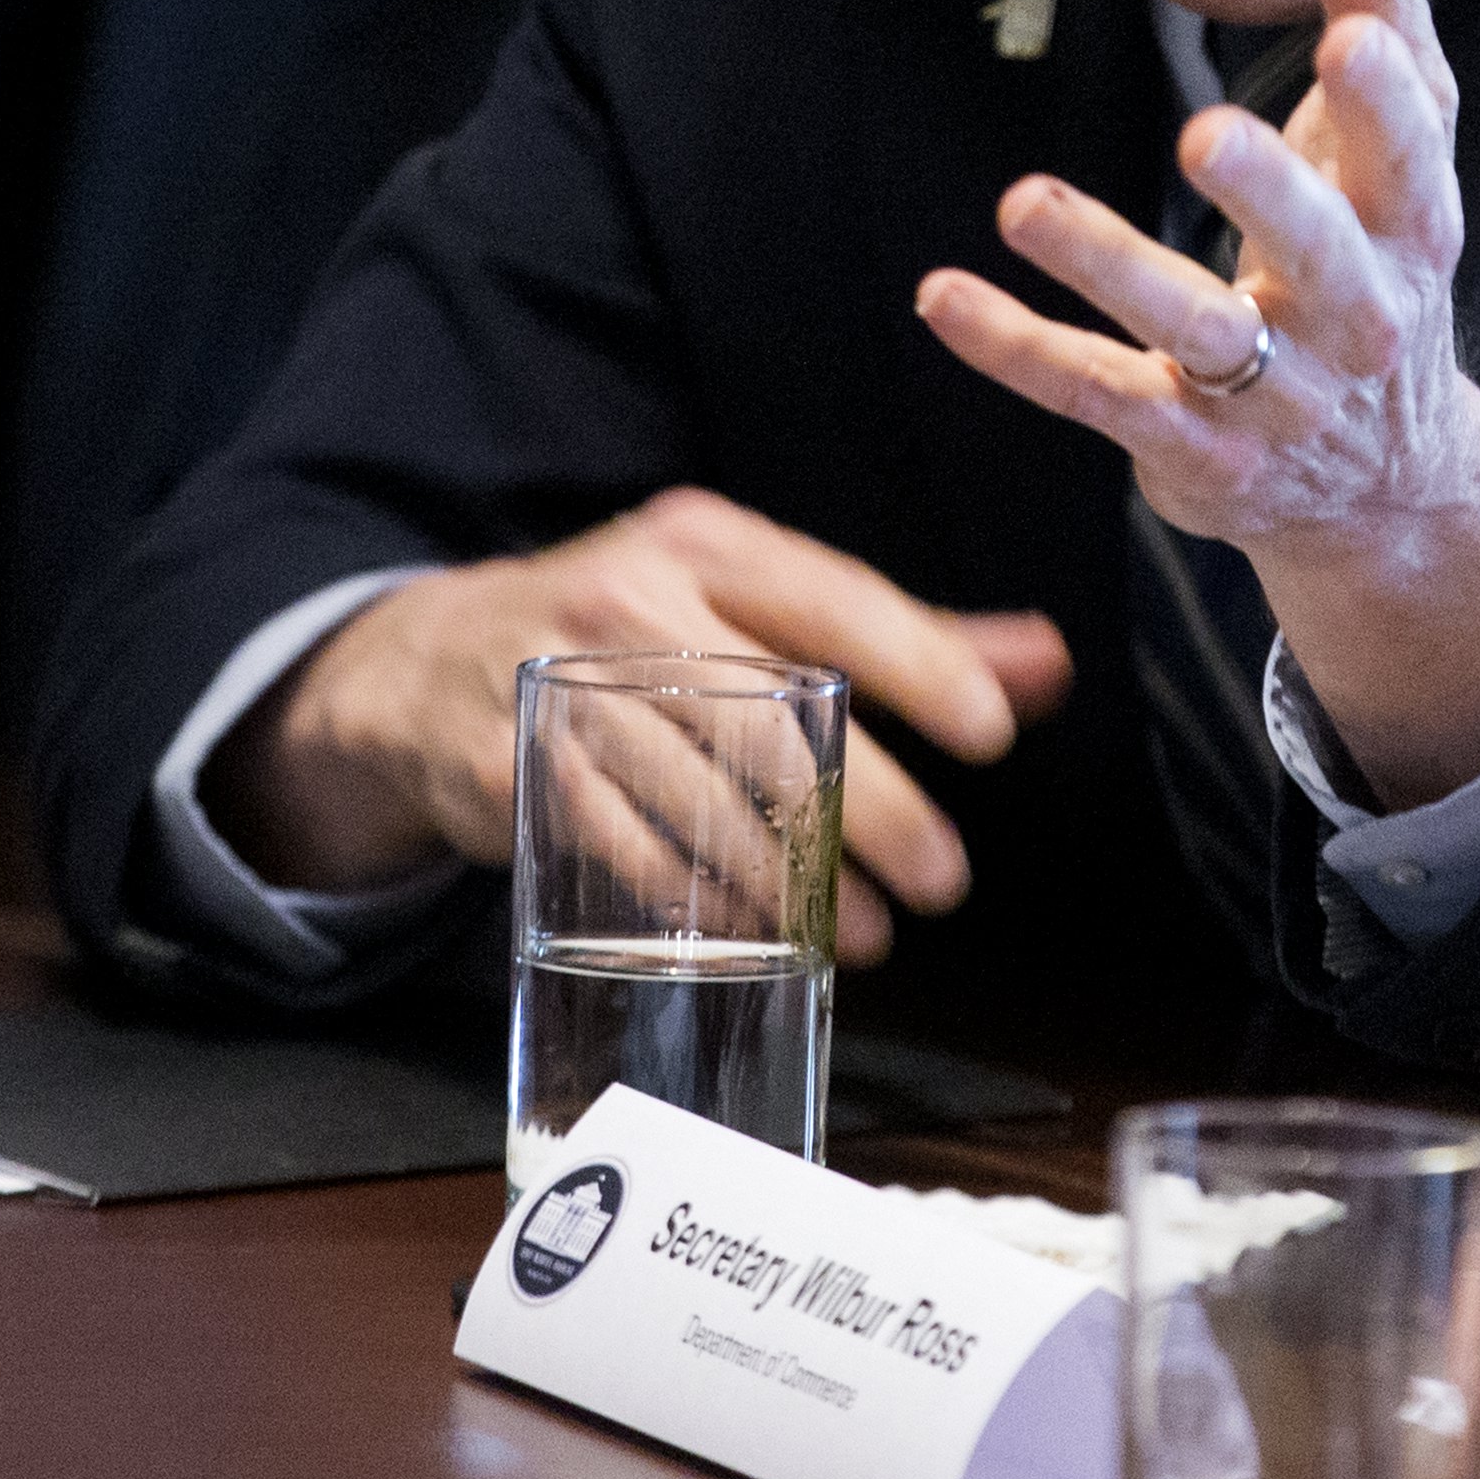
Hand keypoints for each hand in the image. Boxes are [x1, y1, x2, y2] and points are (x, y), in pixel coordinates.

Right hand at [211, 485, 1071, 961]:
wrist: (433, 664)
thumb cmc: (634, 632)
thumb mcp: (754, 602)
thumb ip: (902, 634)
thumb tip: (1046, 664)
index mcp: (707, 545)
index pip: (831, 598)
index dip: (919, 661)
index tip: (994, 730)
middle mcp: (632, 603)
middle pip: (771, 713)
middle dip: (869, 805)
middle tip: (946, 877)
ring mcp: (563, 684)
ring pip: (697, 789)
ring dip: (790, 875)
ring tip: (868, 933)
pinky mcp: (512, 768)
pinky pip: (617, 842)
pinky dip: (694, 893)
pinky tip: (755, 930)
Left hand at [912, 0, 1479, 809]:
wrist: (1385, 490)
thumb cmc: (1378, 263)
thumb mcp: (1396, 146)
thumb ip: (1377, 2)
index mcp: (1414, 226)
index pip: (1410, 158)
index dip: (1384, 105)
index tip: (1352, 42)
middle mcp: (1356, 314)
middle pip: (1318, 252)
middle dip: (1270, 196)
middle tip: (1209, 137)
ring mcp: (1274, 394)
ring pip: (1193, 328)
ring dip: (1110, 267)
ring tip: (1027, 202)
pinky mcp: (1191, 446)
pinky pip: (1097, 389)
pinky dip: (1018, 348)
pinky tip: (943, 297)